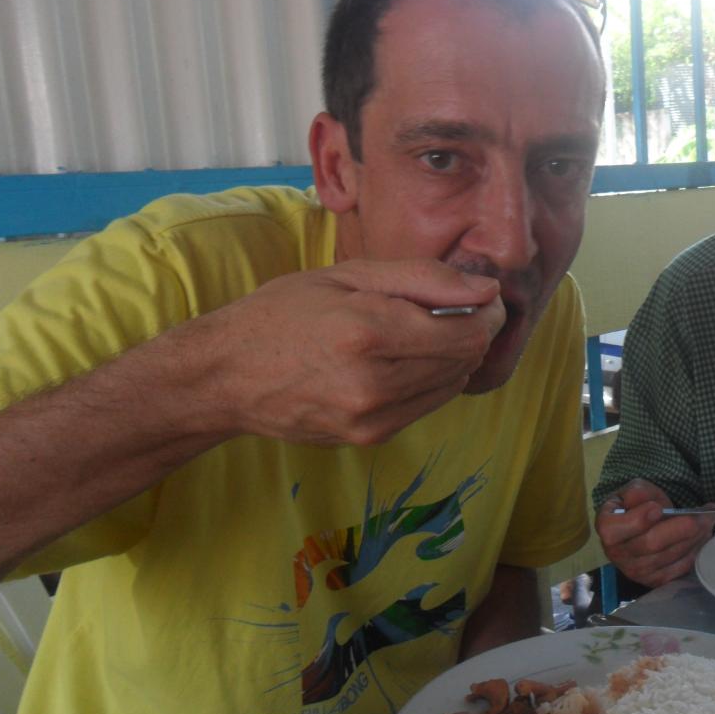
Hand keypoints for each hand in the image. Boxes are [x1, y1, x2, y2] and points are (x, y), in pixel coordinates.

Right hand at [203, 258, 504, 444]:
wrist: (228, 375)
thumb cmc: (283, 312)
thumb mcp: (349, 275)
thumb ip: (424, 279)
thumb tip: (487, 290)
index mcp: (369, 331)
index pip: (468, 332)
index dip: (486, 313)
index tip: (480, 297)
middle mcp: (374, 382)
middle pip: (465, 360)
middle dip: (473, 331)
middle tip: (453, 310)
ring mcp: (373, 418)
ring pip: (452, 385)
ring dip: (453, 358)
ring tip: (422, 333)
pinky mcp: (370, 438)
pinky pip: (427, 405)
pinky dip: (431, 380)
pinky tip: (403, 360)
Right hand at [595, 479, 714, 587]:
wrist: (635, 528)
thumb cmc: (634, 506)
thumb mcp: (632, 491)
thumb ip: (639, 493)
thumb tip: (653, 506)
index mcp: (607, 528)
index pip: (624, 527)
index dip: (641, 519)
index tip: (659, 508)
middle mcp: (618, 554)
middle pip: (652, 544)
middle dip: (683, 527)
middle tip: (705, 514)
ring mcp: (636, 571)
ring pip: (669, 556)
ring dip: (694, 538)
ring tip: (708, 522)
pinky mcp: (653, 580)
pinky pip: (678, 569)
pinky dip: (695, 552)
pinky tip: (703, 538)